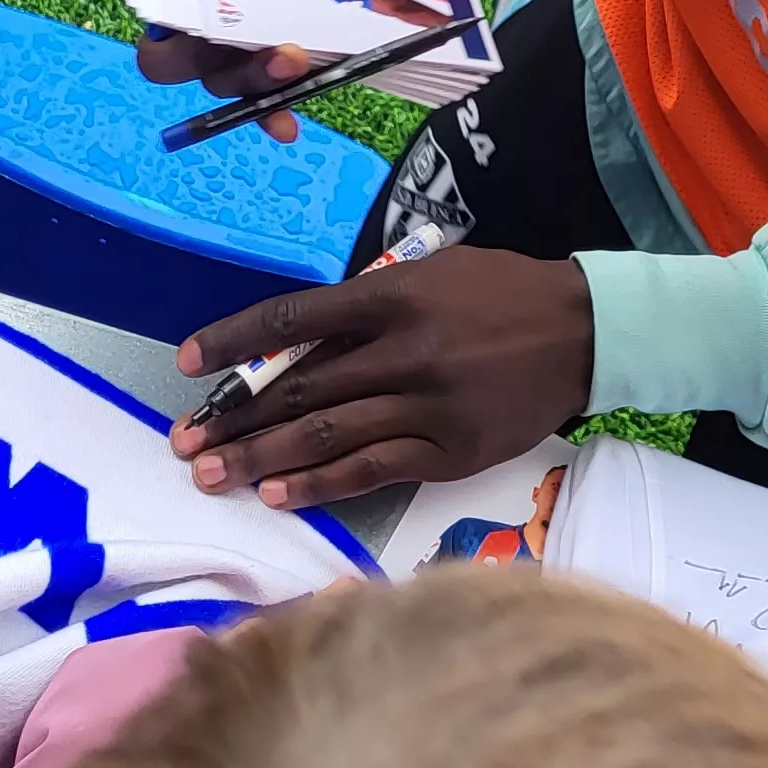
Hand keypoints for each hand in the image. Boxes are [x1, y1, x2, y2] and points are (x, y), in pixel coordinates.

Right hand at [148, 0, 309, 132]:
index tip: (197, 18)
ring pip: (227, 84)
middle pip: (183, 63)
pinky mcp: (284, 47)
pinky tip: (291, 125)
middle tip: (261, 41)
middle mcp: (199, 9)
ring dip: (255, 84)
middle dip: (211, 65)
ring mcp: (240, 35)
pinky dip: (275, 114)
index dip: (165, 27)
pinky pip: (270, 97)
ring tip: (297, 57)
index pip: (153, 9)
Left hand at [170, 251, 595, 505]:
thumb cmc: (500, 293)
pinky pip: (373, 470)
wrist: (583, 332)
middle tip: (184, 443)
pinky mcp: (451, 453)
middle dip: (235, 418)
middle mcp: (404, 350)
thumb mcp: (432, 272)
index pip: (293, 318)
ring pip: (328, 435)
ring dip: (263, 458)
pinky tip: (279, 494)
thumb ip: (368, 302)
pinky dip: (321, 484)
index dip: (233, 341)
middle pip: (300, 388)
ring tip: (212, 475)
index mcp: (394, 295)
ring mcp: (428, 406)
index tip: (186, 362)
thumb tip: (296, 341)